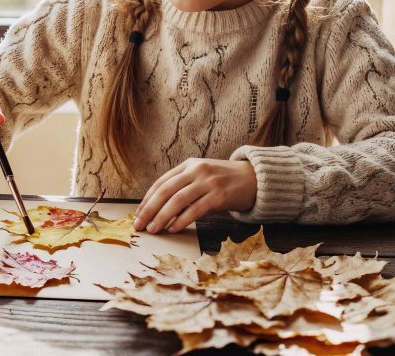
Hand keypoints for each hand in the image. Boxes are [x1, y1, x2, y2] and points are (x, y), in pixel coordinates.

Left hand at [134, 158, 257, 233]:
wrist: (255, 179)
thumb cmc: (225, 180)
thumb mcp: (202, 175)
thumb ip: (183, 185)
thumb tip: (159, 208)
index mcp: (189, 165)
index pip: (161, 182)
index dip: (147, 199)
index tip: (138, 214)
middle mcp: (197, 171)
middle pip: (165, 191)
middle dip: (149, 209)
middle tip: (140, 225)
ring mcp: (208, 182)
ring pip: (177, 201)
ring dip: (162, 217)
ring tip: (154, 229)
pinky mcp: (219, 196)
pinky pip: (195, 210)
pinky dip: (181, 220)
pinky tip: (173, 229)